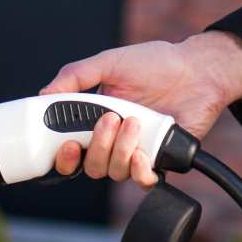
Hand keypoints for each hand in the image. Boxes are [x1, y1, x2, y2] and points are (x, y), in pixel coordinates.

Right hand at [38, 32, 241, 188]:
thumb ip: (76, 75)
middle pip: (90, 166)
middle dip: (96, 147)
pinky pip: (143, 180)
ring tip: (135, 122)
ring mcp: (137, 151)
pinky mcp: (160, 159)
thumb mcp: (110, 62)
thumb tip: (44, 93)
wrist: (198, 70)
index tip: (66, 145)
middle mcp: (114, 140)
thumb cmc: (156, 64)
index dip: (63, 156)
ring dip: (120, 149)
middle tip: (108, 121)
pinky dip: (140, 171)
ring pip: (114, 172)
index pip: (71, 149)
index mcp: (96, 120)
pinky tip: (144, 152)